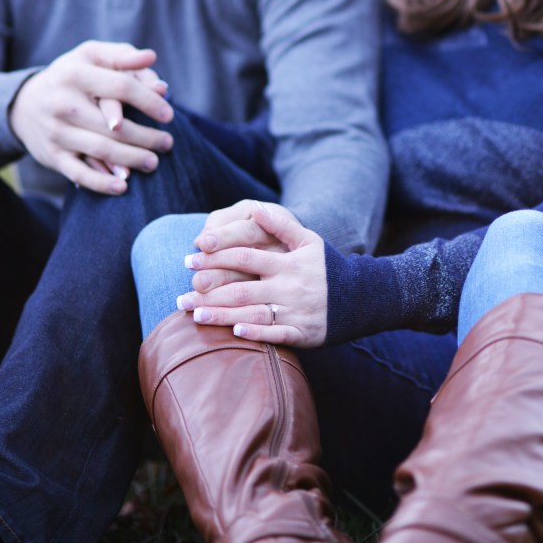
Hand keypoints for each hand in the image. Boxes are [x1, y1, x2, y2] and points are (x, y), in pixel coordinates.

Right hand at [8, 40, 173, 193]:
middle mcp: (64, 104)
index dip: (150, 101)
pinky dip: (102, 183)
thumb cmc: (70, 76)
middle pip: (116, 126)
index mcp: (75, 74)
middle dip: (147, 137)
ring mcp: (57, 132)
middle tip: (168, 143)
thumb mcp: (90, 56)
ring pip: (102, 150)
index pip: (122, 87)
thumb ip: (122, 56)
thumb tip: (151, 57)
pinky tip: (123, 186)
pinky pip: (79, 174)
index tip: (169, 114)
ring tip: (154, 162)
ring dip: (133, 160)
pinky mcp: (52, 156)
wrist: (23, 104)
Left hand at [177, 200, 327, 346]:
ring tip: (195, 314)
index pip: (245, 256)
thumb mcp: (309, 240)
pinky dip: (256, 333)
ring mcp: (295, 311)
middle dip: (210, 291)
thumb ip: (281, 224)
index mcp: (287, 263)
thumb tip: (254, 208)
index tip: (190, 257)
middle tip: (182, 294)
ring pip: (253, 313)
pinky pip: (276, 334)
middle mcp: (289, 287)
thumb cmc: (326, 267)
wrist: (360, 297)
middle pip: (243, 288)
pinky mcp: (302, 333)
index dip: (216, 256)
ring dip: (222, 315)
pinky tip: (234, 331)